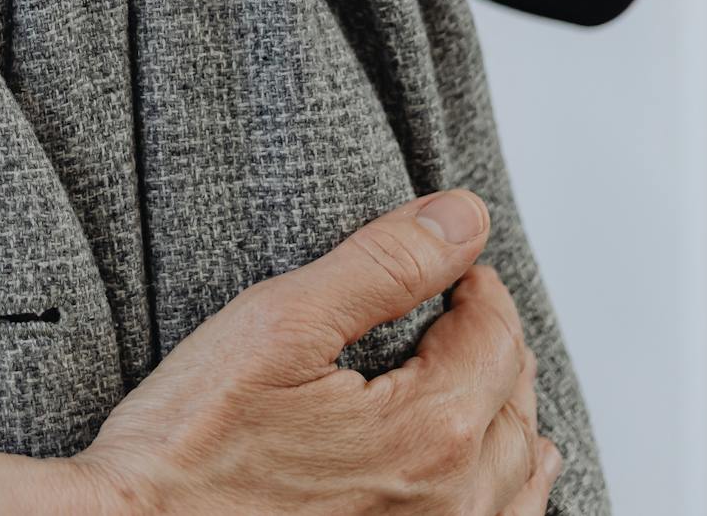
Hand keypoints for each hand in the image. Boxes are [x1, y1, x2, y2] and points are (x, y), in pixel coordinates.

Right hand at [57, 190, 558, 515]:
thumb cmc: (189, 450)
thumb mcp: (280, 325)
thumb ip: (384, 266)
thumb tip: (463, 218)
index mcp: (429, 431)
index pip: (495, 338)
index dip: (477, 286)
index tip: (455, 264)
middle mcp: (449, 503)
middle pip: (513, 407)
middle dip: (498, 346)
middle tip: (470, 307)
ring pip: (517, 481)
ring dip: (513, 420)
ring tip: (500, 384)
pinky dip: (505, 493)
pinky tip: (491, 480)